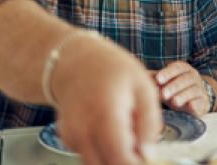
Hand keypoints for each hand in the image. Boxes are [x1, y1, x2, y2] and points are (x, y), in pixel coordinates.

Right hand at [52, 35, 161, 164]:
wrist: (75, 61)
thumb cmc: (113, 69)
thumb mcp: (143, 87)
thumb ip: (149, 122)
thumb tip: (148, 155)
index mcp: (105, 117)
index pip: (121, 160)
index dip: (138, 163)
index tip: (148, 155)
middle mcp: (82, 132)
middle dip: (127, 159)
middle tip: (139, 139)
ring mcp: (71, 137)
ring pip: (98, 164)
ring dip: (115, 155)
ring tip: (125, 126)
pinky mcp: (67, 139)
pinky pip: (89, 155)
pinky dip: (103, 148)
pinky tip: (110, 125)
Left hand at [152, 61, 210, 115]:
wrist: (194, 98)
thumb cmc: (173, 89)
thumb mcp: (164, 82)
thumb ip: (154, 79)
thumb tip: (139, 78)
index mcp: (184, 69)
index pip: (177, 67)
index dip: (168, 73)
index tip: (157, 80)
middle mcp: (193, 77)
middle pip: (186, 79)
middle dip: (174, 86)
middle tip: (163, 94)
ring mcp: (200, 89)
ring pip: (194, 90)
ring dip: (183, 96)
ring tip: (174, 102)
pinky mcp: (203, 102)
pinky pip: (201, 102)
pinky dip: (196, 104)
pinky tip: (190, 107)